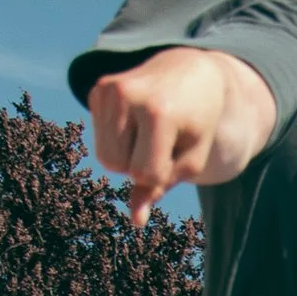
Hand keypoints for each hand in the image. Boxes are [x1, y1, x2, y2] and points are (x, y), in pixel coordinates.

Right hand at [88, 47, 276, 226]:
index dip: (162, 173)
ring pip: (104, 157)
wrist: (192, 74)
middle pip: (116, 166)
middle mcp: (126, 95)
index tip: (177, 151)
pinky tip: (138, 120)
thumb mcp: (192, 157)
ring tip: (150, 131)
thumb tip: (136, 221)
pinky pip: (99, 138)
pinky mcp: (99, 89)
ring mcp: (108, 89)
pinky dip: (118, 139)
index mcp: (157, 112)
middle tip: (163, 140)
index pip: (144, 173)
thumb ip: (162, 187)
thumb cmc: (198, 122)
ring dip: (127, 155)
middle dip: (139, 165)